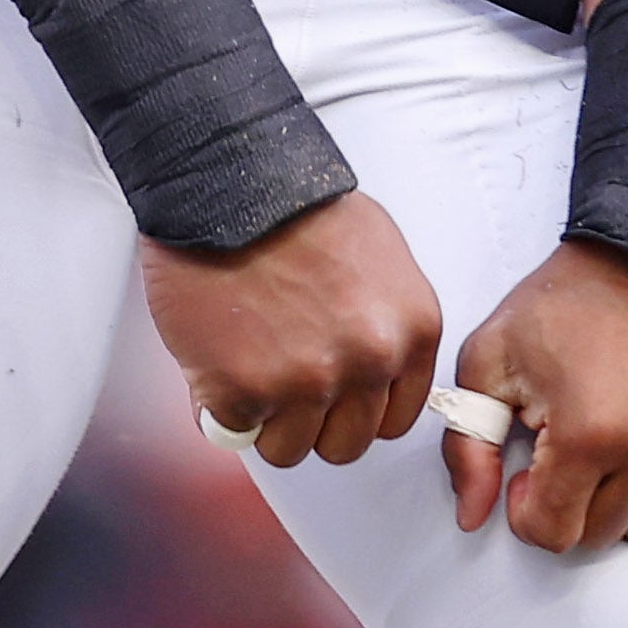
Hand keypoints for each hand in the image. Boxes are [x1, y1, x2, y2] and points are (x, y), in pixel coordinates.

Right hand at [142, 192, 441, 468]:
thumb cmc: (299, 207)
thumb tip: (368, 379)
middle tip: (281, 379)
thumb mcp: (381, 260)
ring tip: (246, 362)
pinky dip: (218, 405)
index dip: (354, 409)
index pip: (395, 419)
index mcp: (411, 331)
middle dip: (311, 421)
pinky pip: (233, 431)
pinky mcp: (244, 391)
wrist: (232, 178)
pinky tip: (216, 357)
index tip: (331, 395)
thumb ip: (383, 325)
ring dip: (263, 418)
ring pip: (289, 449)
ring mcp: (306, 381)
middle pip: (346, 444)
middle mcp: (369, 362)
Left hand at [447, 239, 627, 551]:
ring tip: (606, 440)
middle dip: (571, 504)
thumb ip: (468, 444)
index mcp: (591, 434)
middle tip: (565, 449)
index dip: (527, 509)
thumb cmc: (578, 297)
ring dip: (619, 499)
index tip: (529, 472)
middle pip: (599, 536)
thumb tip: (473, 513)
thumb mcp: (493, 356)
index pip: (552, 533)